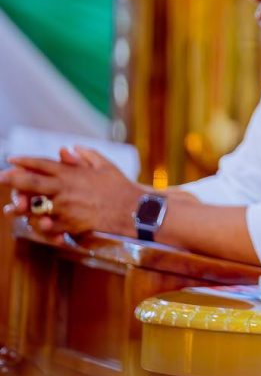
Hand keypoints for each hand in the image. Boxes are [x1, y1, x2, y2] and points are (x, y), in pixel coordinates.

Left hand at [0, 147, 142, 236]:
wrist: (133, 210)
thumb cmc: (120, 186)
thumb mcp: (105, 165)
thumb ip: (86, 155)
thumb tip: (69, 148)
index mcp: (72, 173)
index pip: (43, 164)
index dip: (25, 161)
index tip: (11, 159)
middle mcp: (65, 189)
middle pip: (32, 183)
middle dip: (13, 180)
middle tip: (1, 177)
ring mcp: (66, 208)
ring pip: (35, 207)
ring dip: (22, 207)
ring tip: (12, 208)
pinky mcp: (70, 224)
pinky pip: (49, 226)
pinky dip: (42, 227)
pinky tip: (37, 225)